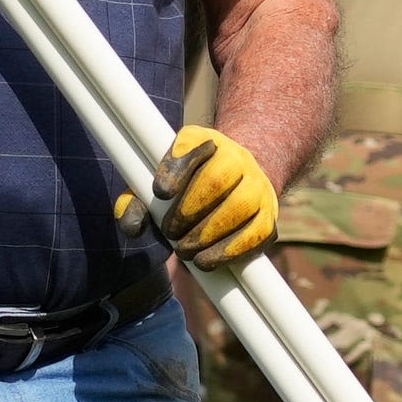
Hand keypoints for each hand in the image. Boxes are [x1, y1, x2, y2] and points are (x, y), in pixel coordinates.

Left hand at [116, 125, 279, 269]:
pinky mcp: (269, 215)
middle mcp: (236, 157)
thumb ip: (137, 201)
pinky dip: (229, 251)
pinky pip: (256, 233)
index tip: (160, 192)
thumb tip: (132, 225)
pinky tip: (206, 261)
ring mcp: (257, 185)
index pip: (191, 145)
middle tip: (170, 232)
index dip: (176, 169)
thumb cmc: (187, 188)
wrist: (238, 184)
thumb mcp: (159, 184)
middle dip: (187, 211)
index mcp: (203, 141)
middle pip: (216, 180)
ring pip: (239, 206)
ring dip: (207, 234)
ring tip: (184, 250)